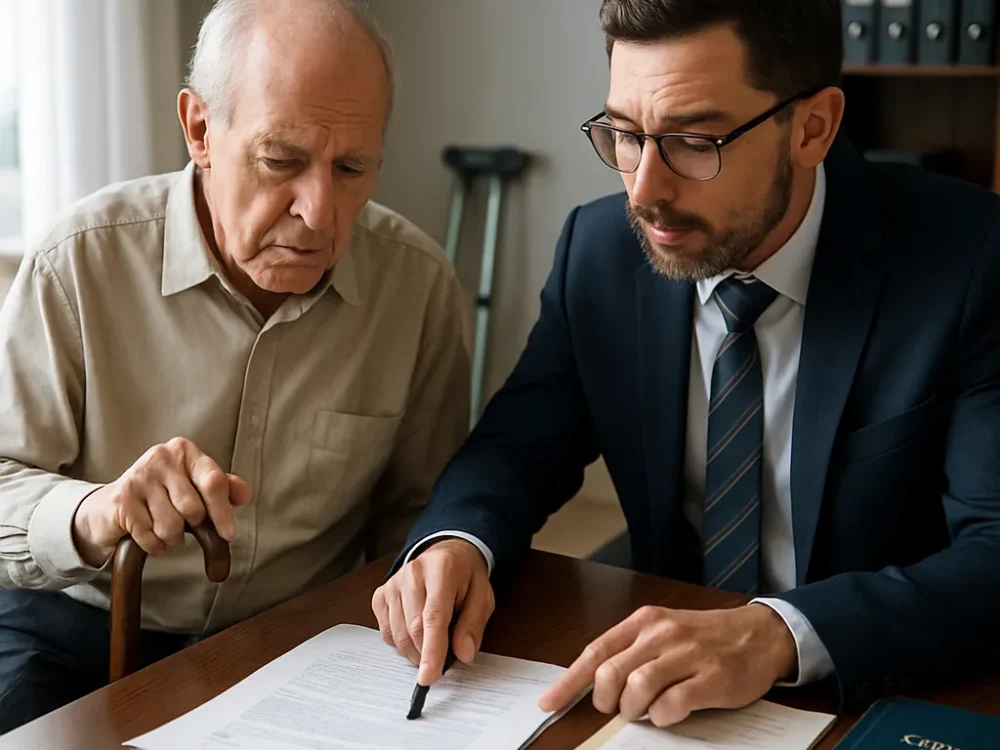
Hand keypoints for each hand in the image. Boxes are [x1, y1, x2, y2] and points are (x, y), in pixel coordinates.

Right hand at [72, 437, 252, 566]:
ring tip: (163, 528)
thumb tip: (245, 493)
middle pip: (193, 509)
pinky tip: (147, 534)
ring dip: (171, 538)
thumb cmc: (163, 495)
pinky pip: (150, 537)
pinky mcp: (121, 500)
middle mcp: (161, 457)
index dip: (223, 512)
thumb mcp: (194, 486)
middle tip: (183, 523)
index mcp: (185, 451)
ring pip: (171, 526)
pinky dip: (154, 545)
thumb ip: (222, 488)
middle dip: (191, 526)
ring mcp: (139, 477)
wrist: (112, 505)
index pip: (213, 482)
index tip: (229, 534)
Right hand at [372, 538, 493, 685]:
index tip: (429, 677)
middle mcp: (413, 573)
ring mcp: (393, 583)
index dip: (431, 651)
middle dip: (427, 655)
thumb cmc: (465, 577)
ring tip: (433, 644)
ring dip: (415, 652)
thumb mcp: (482, 596)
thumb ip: (474, 625)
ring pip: (398, 634)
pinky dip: (402, 644)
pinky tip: (416, 634)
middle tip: (444, 660)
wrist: (446, 555)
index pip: (433, 617)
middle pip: (413, 629)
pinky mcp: (381, 595)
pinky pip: (387, 633)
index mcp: (442, 570)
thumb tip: (464, 654)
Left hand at [538, 604, 796, 726]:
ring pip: (638, 687)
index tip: (549, 702)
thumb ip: (631, 651)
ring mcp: (688, 655)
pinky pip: (673, 704)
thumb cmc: (705, 637)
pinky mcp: (712, 678)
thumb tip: (593, 683)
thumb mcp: (663, 632)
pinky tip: (668, 714)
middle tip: (615, 709)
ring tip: (643, 711)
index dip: (569, 681)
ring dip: (633, 709)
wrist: (759, 634)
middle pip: (611, 672)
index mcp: (645, 621)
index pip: (596, 652)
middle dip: (605, 701)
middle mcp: (663, 634)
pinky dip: (663, 717)